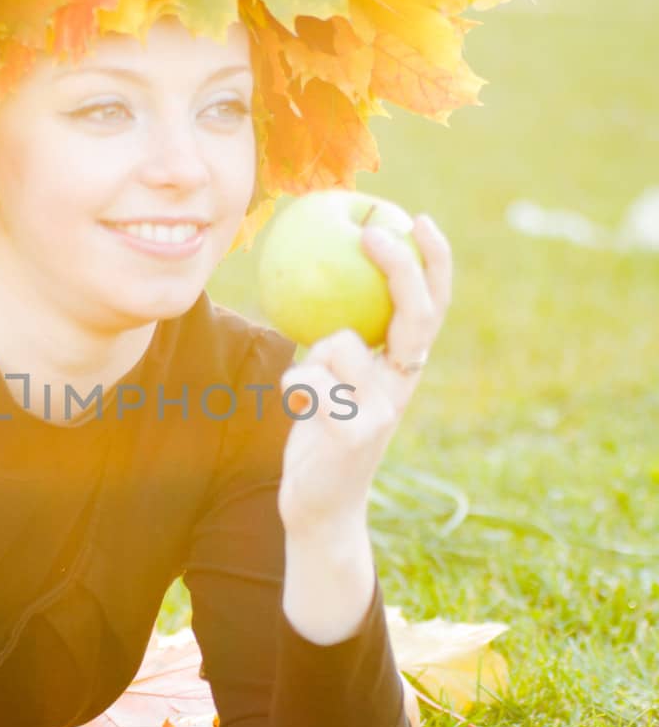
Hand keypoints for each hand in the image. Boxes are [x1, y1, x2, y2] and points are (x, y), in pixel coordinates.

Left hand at [276, 212, 451, 539]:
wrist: (322, 507)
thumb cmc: (323, 432)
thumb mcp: (336, 379)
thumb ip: (340, 336)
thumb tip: (316, 274)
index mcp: (406, 368)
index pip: (433, 305)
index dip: (435, 261)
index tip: (419, 219)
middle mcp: (405, 386)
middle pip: (415, 314)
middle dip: (401, 267)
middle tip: (372, 232)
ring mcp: (383, 410)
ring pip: (340, 346)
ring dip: (313, 358)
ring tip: (312, 393)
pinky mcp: (353, 433)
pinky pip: (307, 382)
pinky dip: (292, 387)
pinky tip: (294, 408)